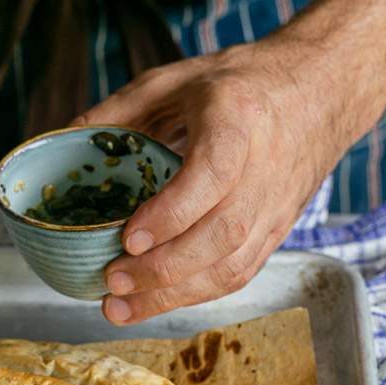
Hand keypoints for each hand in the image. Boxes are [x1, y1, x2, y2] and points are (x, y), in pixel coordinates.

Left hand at [73, 41, 342, 323]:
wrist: (320, 92)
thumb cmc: (240, 85)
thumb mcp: (177, 78)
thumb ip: (121, 108)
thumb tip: (64, 138)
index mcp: (239, 119)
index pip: (213, 174)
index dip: (172, 213)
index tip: (128, 238)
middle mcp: (265, 168)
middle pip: (221, 234)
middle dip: (162, 268)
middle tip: (111, 280)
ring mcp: (275, 208)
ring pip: (230, 267)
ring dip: (172, 295)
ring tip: (119, 306)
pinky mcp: (275, 233)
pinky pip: (236, 276)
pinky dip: (192, 296)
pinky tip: (152, 302)